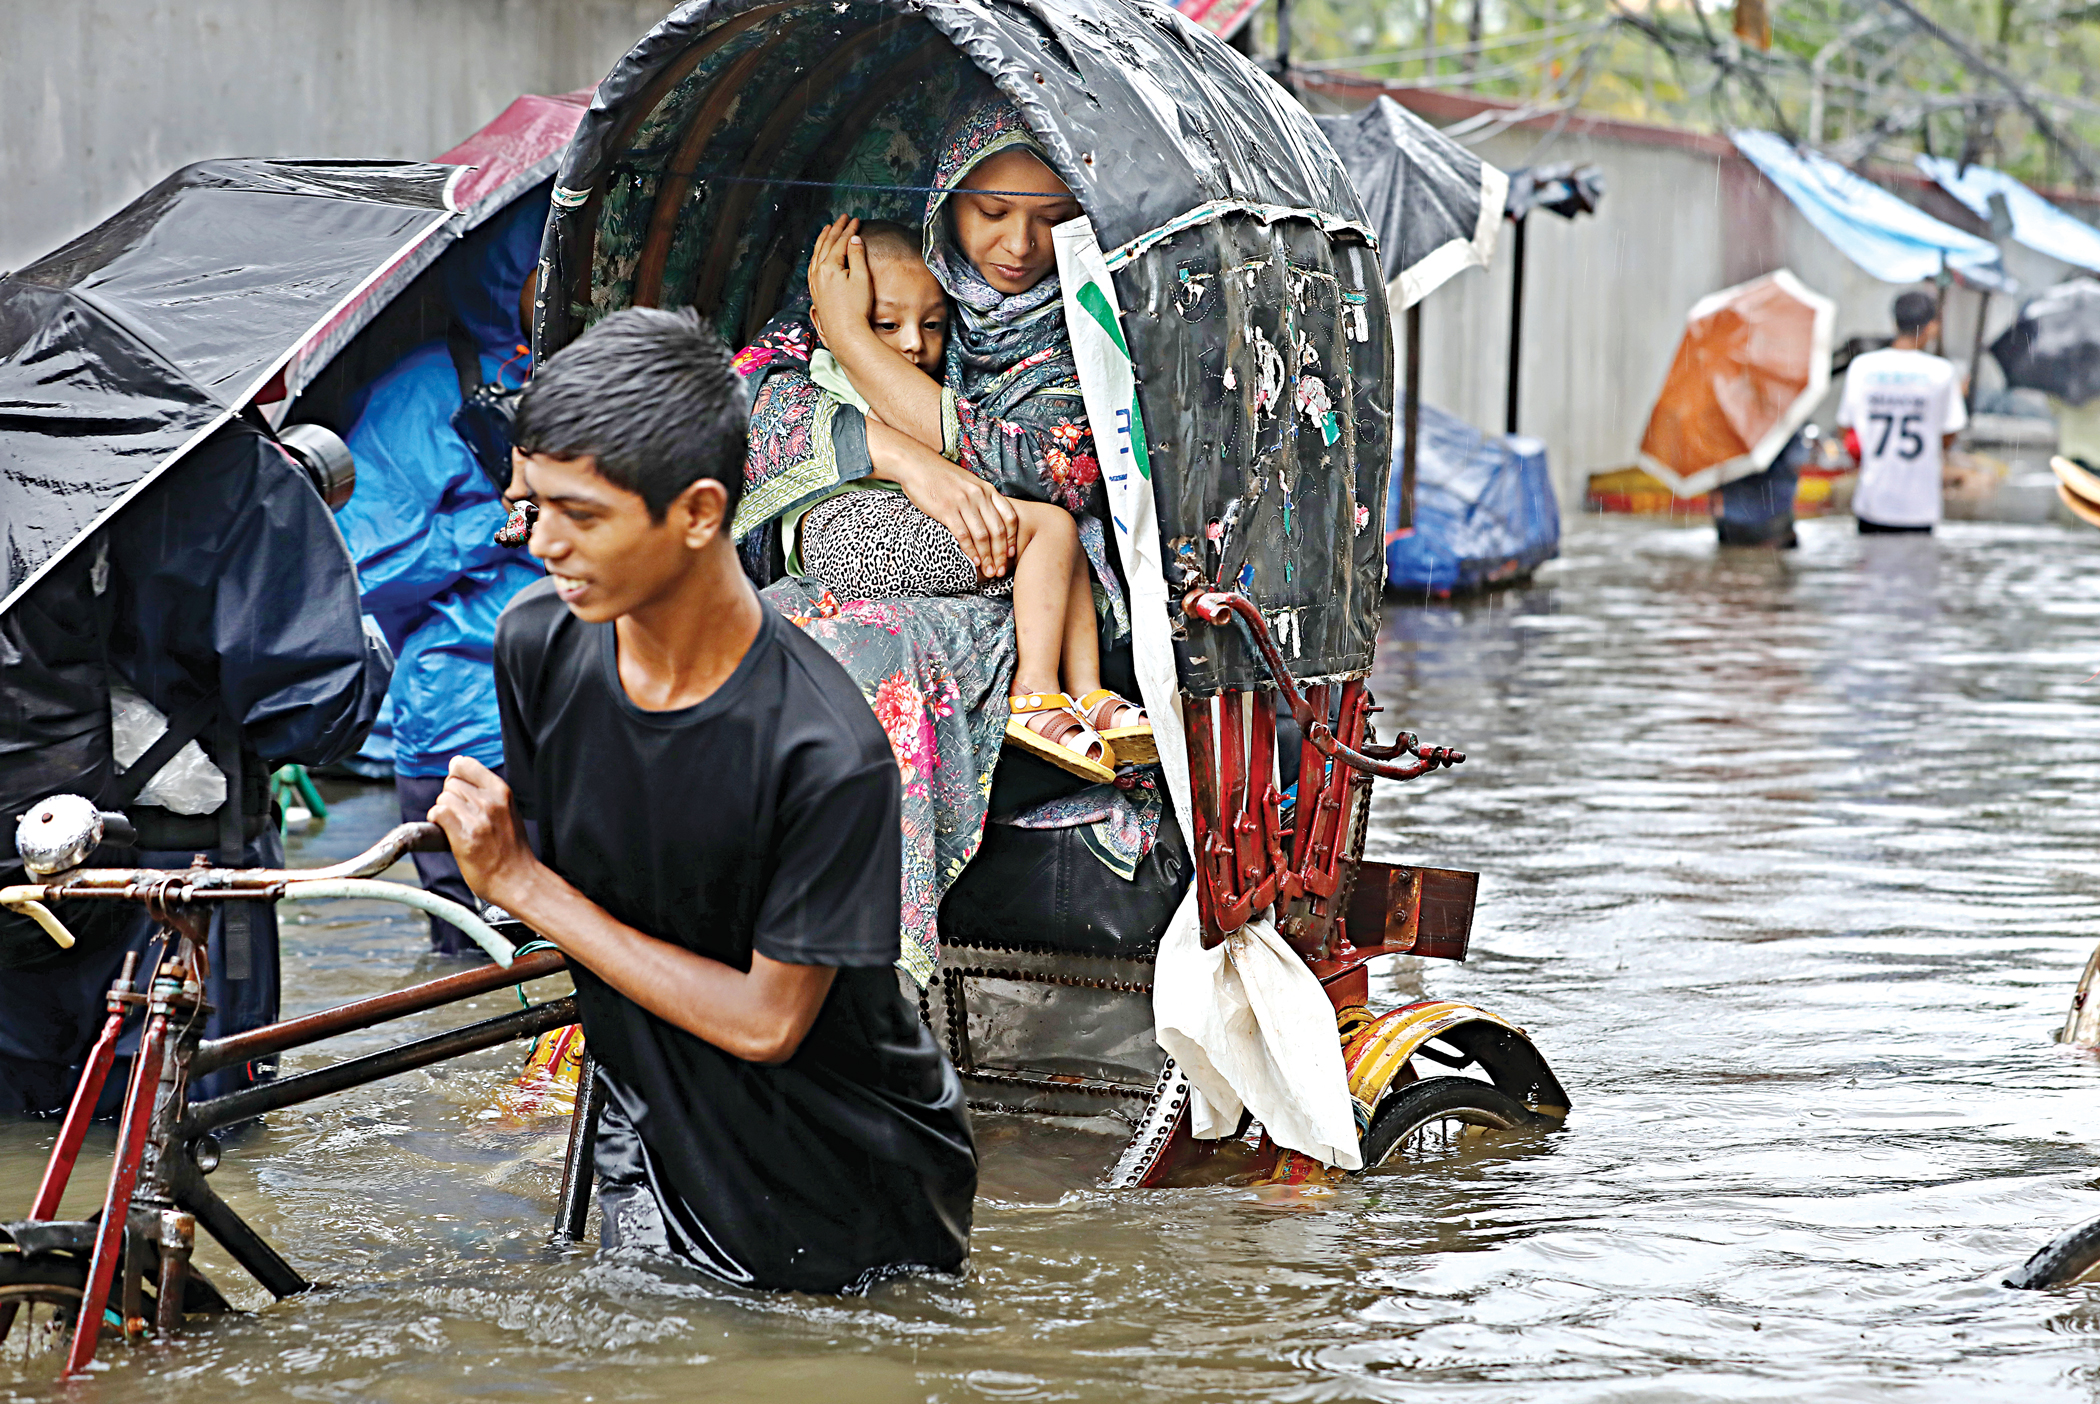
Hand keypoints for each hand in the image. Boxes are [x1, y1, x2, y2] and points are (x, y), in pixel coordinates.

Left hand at [427, 756, 537, 912]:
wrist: (518, 879)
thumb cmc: (512, 849)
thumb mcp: (509, 811)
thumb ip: (487, 792)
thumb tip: (458, 770)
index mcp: (501, 792)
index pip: (464, 764)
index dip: (455, 774)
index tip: (457, 787)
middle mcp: (490, 802)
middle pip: (451, 782)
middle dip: (450, 796)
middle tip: (460, 814)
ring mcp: (477, 819)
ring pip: (443, 798)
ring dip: (443, 811)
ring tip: (456, 825)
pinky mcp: (464, 836)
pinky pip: (438, 813)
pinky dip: (436, 820)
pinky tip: (445, 830)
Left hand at [806, 215, 872, 347]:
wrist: (846, 333)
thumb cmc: (856, 308)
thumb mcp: (862, 279)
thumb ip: (857, 256)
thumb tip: (854, 240)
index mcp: (829, 267)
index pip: (840, 242)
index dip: (849, 230)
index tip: (856, 220)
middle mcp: (818, 272)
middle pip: (827, 244)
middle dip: (836, 229)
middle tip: (843, 218)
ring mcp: (815, 283)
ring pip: (817, 254)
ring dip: (823, 239)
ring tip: (828, 229)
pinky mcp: (816, 292)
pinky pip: (812, 267)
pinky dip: (816, 255)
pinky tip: (818, 254)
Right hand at [892, 454, 1019, 578]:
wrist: (916, 464)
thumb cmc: (941, 476)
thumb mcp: (968, 482)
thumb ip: (981, 498)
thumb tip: (990, 519)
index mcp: (987, 489)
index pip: (1009, 516)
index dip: (1012, 538)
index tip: (1011, 555)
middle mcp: (979, 496)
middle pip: (998, 530)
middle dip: (1001, 554)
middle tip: (1001, 571)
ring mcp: (963, 503)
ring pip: (982, 536)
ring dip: (987, 557)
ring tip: (989, 572)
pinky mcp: (946, 510)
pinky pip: (963, 535)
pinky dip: (970, 551)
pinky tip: (974, 562)